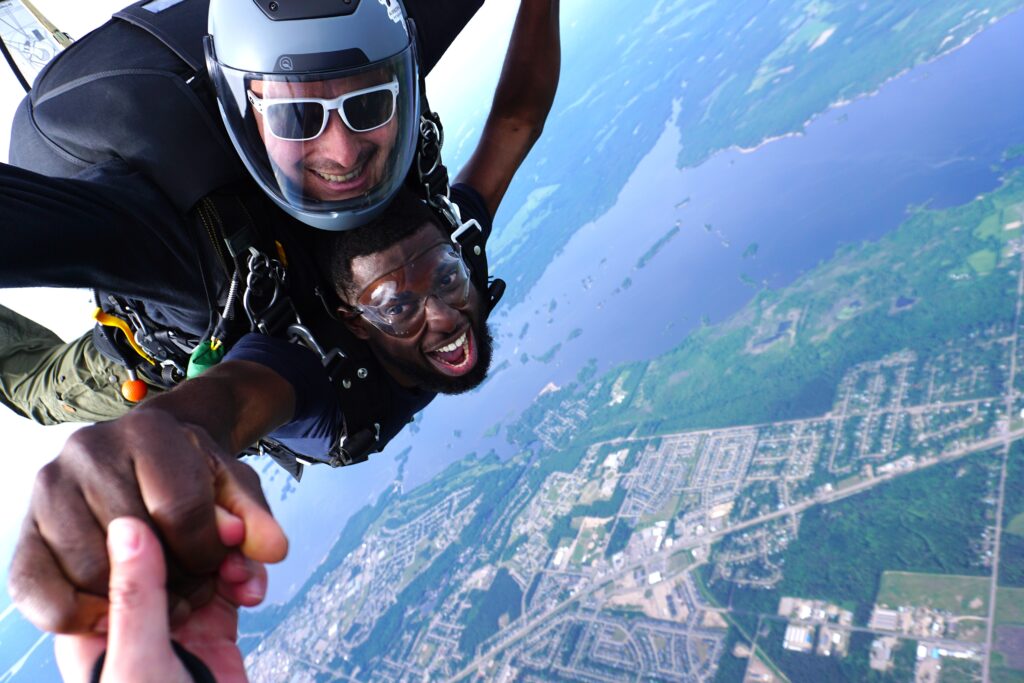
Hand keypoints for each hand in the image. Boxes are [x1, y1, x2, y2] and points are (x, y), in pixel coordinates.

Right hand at [8, 408, 287, 632]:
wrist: (141, 457)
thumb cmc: (191, 474)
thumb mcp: (234, 488)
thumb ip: (257, 519)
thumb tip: (272, 551)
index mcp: (149, 430)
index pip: (181, 510)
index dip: (208, 551)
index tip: (218, 561)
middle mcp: (89, 449)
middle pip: (137, 542)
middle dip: (174, 576)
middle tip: (190, 583)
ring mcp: (49, 488)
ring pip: (92, 569)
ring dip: (131, 597)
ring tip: (159, 591)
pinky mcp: (24, 529)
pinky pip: (37, 588)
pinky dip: (77, 611)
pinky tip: (112, 609)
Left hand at [54, 516, 261, 682]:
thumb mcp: (140, 665)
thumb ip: (136, 598)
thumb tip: (128, 528)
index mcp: (96, 624)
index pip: (112, 553)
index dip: (145, 525)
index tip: (174, 507)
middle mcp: (134, 618)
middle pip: (163, 552)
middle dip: (199, 536)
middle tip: (225, 528)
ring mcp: (177, 624)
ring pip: (201, 563)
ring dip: (228, 556)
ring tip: (242, 564)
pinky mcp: (215, 631)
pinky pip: (230, 586)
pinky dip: (245, 578)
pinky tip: (252, 587)